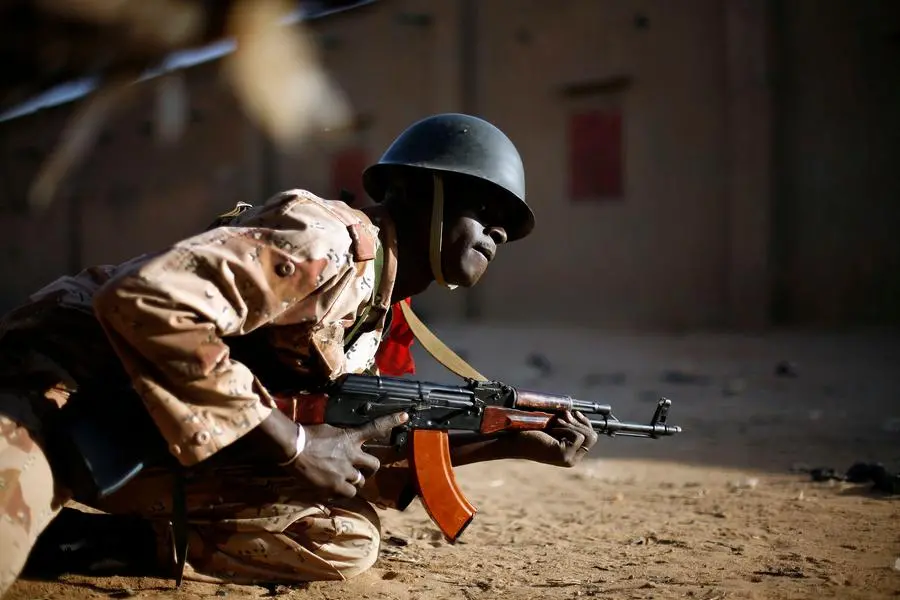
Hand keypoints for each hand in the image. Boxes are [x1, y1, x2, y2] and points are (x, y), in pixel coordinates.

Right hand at [288, 412, 408, 497]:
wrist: (293, 448)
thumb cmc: (306, 436)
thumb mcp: (328, 430)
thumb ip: (340, 436)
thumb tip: (342, 439)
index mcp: (350, 437)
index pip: (375, 427)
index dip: (392, 421)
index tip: (405, 416)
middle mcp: (352, 455)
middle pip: (374, 464)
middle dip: (370, 468)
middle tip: (363, 470)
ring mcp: (345, 472)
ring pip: (360, 482)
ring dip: (354, 482)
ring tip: (342, 480)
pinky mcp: (335, 486)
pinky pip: (348, 494)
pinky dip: (343, 493)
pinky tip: (334, 489)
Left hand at [512, 411, 598, 466]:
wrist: (514, 440)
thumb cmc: (530, 432)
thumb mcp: (553, 427)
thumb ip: (568, 424)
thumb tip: (580, 412)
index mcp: (571, 453)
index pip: (591, 438)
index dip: (585, 423)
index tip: (575, 413)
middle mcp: (572, 460)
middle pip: (592, 437)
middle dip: (579, 423)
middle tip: (563, 416)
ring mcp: (569, 459)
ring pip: (586, 436)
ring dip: (570, 425)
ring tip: (555, 423)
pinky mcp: (564, 456)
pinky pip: (577, 436)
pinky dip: (565, 428)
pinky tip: (552, 430)